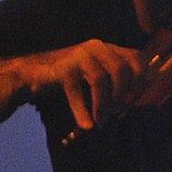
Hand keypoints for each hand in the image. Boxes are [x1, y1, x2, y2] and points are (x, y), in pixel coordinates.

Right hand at [28, 39, 143, 129]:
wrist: (31, 75)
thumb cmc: (70, 81)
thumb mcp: (97, 79)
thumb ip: (117, 85)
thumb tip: (136, 101)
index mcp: (109, 48)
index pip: (137, 60)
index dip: (140, 82)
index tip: (134, 102)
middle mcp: (97, 47)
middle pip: (122, 70)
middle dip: (123, 96)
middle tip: (117, 113)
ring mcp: (79, 55)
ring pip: (102, 80)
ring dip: (104, 105)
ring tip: (101, 121)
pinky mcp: (64, 68)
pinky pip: (78, 92)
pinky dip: (83, 111)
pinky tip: (86, 125)